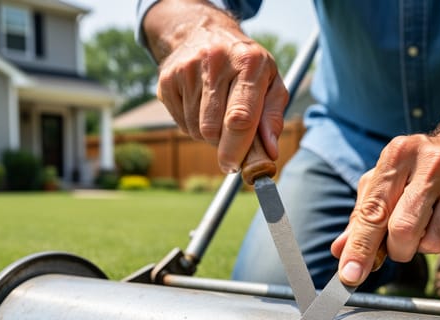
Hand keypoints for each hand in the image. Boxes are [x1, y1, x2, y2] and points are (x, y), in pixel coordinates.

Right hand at [147, 1, 287, 172]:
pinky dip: (194, 124)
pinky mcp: (167, 79)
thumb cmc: (246, 65)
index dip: (237, 148)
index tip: (235, 167)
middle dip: (224, 144)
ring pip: (196, 129)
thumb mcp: (270, 82)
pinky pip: (181, 123)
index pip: (240, 116)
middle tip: (233, 139)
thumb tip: (269, 153)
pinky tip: (201, 104)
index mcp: (248, 63)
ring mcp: (187, 69)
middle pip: (213, 129)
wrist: (204, 32)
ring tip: (218, 111)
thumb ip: (273, 117)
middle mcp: (215, 62)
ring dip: (209, 134)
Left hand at [330, 62, 439, 286]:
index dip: (360, 248)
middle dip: (398, 249)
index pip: (374, 211)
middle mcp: (434, 162)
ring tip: (431, 224)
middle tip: (401, 243)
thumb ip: (362, 218)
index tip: (350, 276)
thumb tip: (341, 252)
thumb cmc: (420, 170)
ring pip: (435, 243)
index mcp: (399, 154)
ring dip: (426, 246)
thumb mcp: (385, 182)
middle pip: (404, 231)